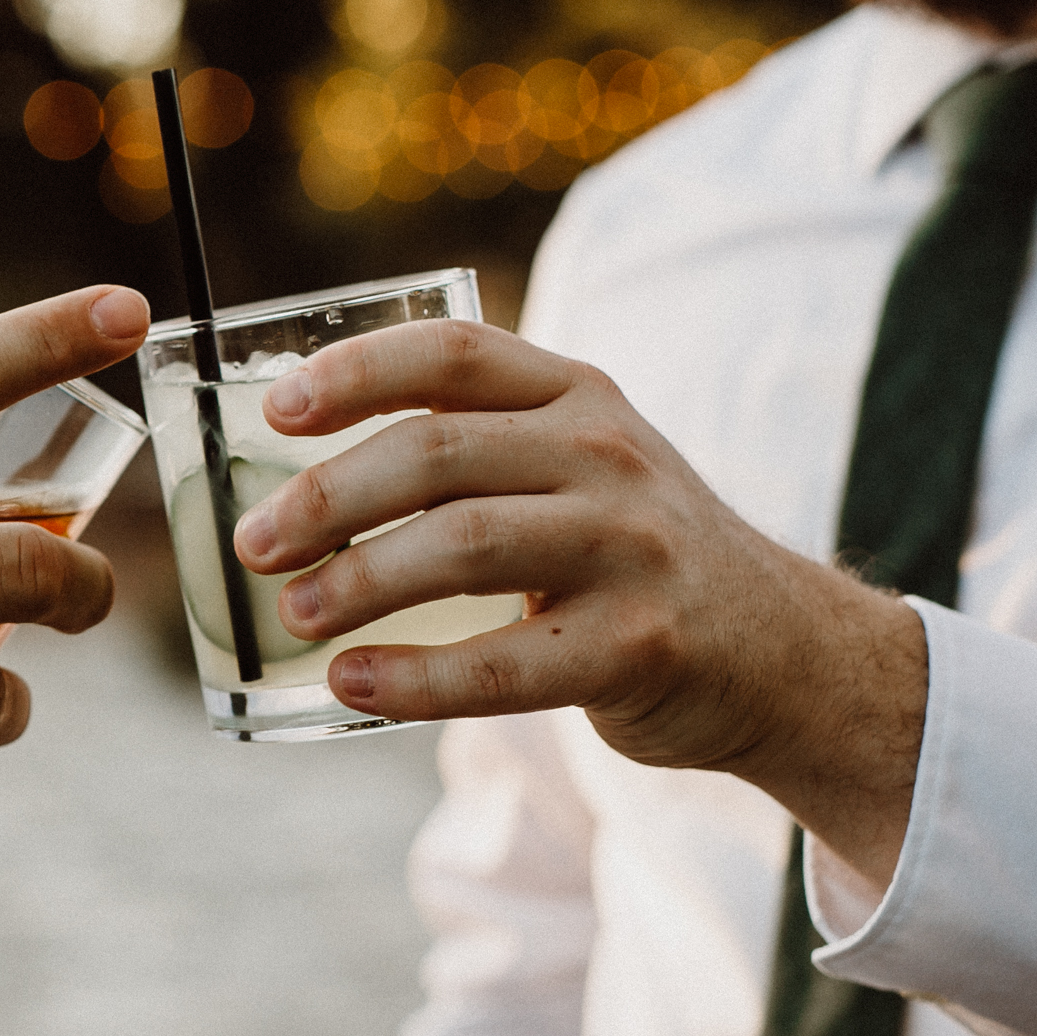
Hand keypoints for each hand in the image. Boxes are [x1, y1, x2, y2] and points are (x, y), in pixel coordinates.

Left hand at [229, 319, 926, 882]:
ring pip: (463, 546)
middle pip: (436, 453)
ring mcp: (630, 545)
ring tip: (291, 613)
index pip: (452, 351)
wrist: (781, 651)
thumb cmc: (629, 552)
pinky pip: (505, 662)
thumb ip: (471, 446)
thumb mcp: (573, 463)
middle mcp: (606, 452)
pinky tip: (352, 684)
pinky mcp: (641, 644)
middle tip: (254, 542)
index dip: (355, 371)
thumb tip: (294, 479)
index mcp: (575, 394)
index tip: (275, 410)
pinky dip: (414, 677)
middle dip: (327, 497)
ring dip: (357, 581)